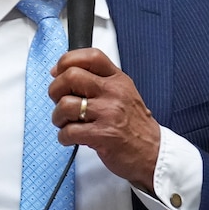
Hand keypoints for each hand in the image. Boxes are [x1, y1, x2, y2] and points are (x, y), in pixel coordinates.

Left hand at [49, 48, 159, 192]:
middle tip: (58, 101)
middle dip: (55, 90)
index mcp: (117, 79)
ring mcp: (108, 113)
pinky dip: (63, 137)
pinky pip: (69, 131)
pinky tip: (71, 138)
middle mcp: (113, 92)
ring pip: (65, 104)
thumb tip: (60, 73)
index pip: (90, 56)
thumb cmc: (133, 125)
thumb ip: (97, 80)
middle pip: (71, 76)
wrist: (153, 152)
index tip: (57, 72)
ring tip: (65, 123)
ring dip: (57, 117)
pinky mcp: (103, 135)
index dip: (67, 61)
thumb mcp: (122, 92)